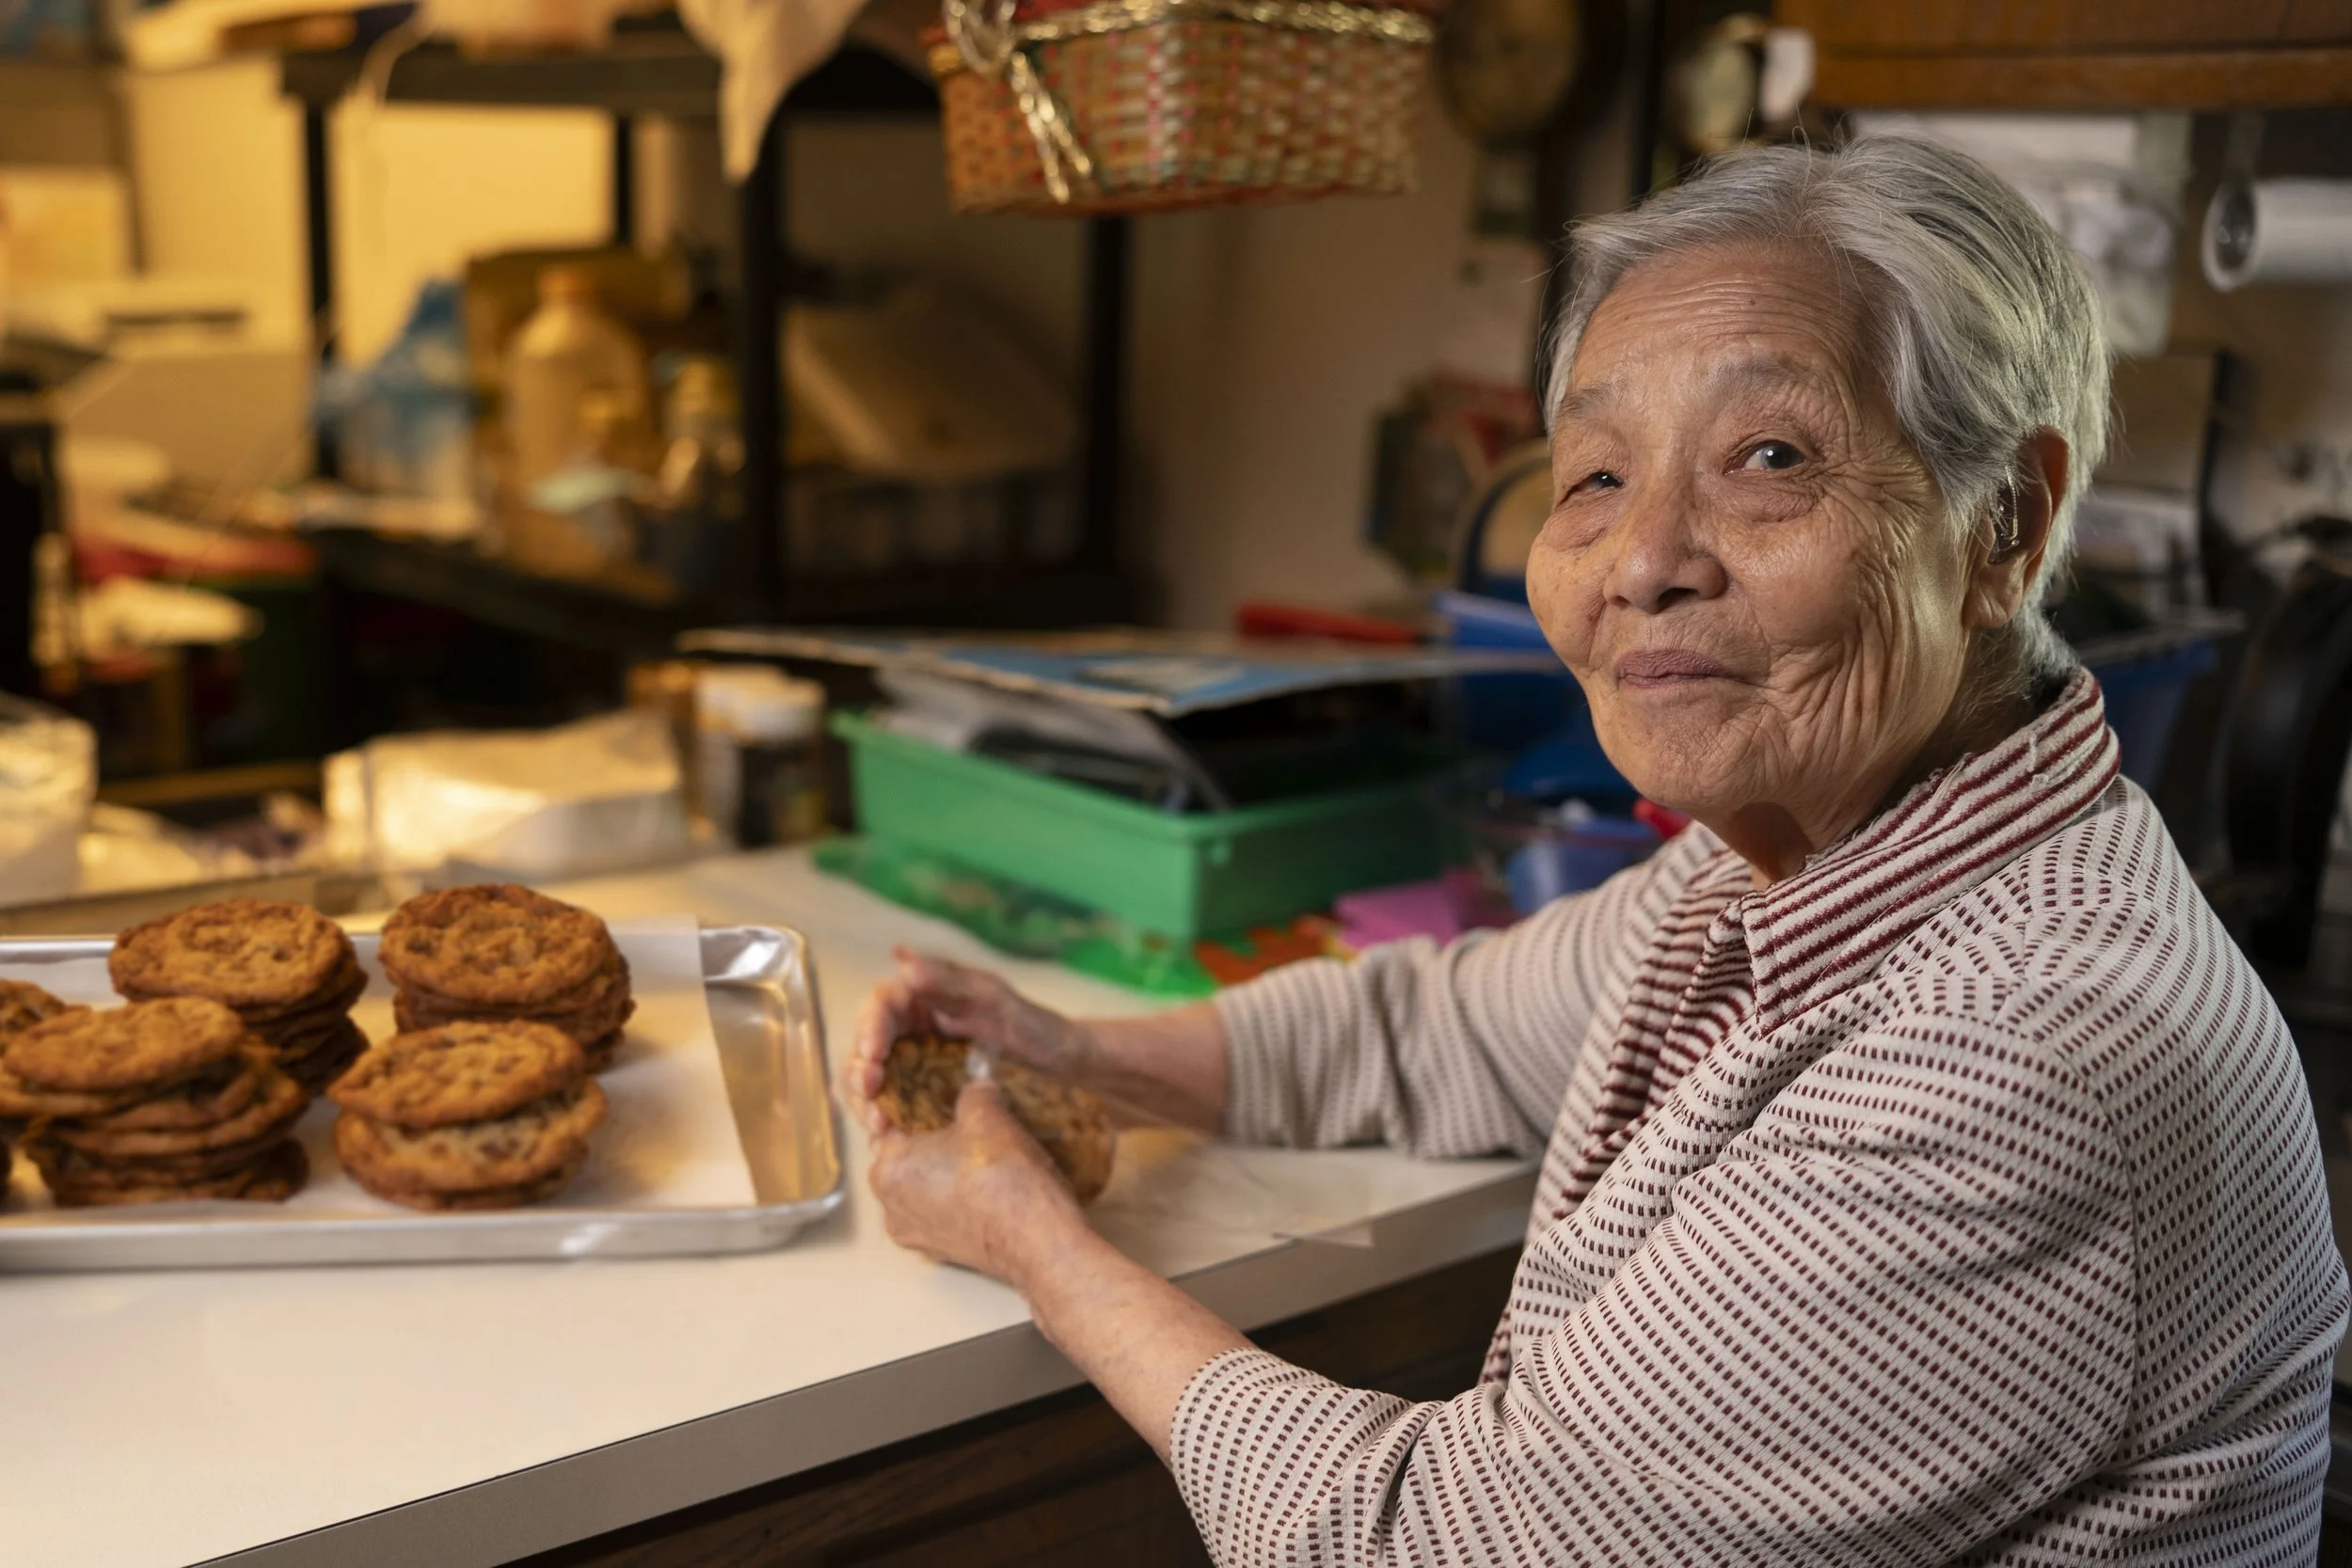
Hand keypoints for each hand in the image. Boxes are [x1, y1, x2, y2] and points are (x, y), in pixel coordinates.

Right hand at [844, 949, 1089, 1128]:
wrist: (1065, 1069)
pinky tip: (891, 1136)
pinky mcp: (925, 1100)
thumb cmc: (1033, 1026)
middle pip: (866, 1046)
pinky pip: (896, 1108)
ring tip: (879, 1122)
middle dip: (859, 1069)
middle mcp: (911, 1031)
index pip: (882, 1006)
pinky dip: (888, 1121)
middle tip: (869, 1090)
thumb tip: (902, 962)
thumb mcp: (995, 998)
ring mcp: (916, 1068)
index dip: (869, 1027)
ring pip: (874, 1082)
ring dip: (867, 1102)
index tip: (872, 1051)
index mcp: (922, 998)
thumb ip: (949, 980)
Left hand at [867, 1079, 1088, 1286]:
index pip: (890, 1126)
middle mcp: (890, 1208)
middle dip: (930, 1144)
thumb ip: (975, 1094)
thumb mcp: (988, 1115)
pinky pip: (940, 1216)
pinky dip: (956, 1201)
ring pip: (922, 1191)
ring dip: (943, 1175)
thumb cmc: (1002, 1176)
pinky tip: (985, 1188)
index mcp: (887, 1169)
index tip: (944, 1104)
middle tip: (965, 1128)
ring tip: (978, 1159)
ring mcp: (915, 1236)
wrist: (1036, 1239)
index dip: (917, 1109)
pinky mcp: (941, 1255)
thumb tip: (978, 1089)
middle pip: (904, 1161)